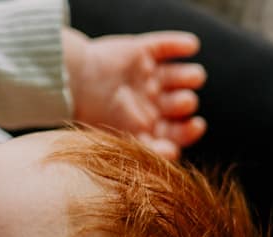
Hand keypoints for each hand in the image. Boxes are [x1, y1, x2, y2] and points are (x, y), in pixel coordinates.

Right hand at [62, 28, 206, 159]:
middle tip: (182, 102)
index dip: (189, 130)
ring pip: (179, 76)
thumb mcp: (127, 138)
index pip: (174, 131)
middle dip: (186, 103)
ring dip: (191, 76)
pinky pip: (167, 46)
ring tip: (192, 78)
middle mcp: (145, 102)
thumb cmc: (98, 114)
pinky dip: (182, 45)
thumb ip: (152, 150)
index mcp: (141, 125)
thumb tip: (175, 155)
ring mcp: (144, 76)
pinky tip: (191, 48)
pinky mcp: (139, 51)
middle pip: (180, 104)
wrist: (77, 82)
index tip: (196, 125)